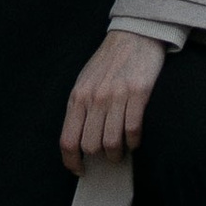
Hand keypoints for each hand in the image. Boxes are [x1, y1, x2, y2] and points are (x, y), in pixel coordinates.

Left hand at [61, 29, 168, 170]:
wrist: (133, 36)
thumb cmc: (108, 63)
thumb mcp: (85, 82)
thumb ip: (80, 108)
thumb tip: (78, 141)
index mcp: (77, 96)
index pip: (68, 140)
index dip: (71, 161)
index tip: (79, 170)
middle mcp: (94, 98)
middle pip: (90, 145)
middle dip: (98, 158)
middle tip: (106, 156)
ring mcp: (116, 96)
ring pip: (111, 143)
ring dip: (116, 154)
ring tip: (120, 152)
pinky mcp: (138, 93)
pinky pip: (133, 130)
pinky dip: (134, 142)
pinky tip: (134, 140)